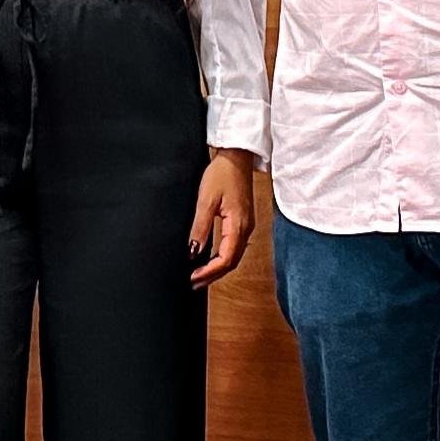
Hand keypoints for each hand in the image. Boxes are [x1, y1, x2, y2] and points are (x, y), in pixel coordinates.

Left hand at [189, 151, 256, 287]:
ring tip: (200, 275)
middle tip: (194, 283)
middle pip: (231, 262)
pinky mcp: (243, 221)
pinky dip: (222, 257)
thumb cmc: (223, 173)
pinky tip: (210, 259)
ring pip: (233, 256)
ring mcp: (246, 226)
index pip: (225, 259)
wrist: (237, 157)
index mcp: (238, 225)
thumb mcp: (206, 200)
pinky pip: (234, 246)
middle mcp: (246, 229)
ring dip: (217, 268)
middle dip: (213, 275)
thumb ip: (200, 228)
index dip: (209, 272)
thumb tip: (193, 251)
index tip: (193, 278)